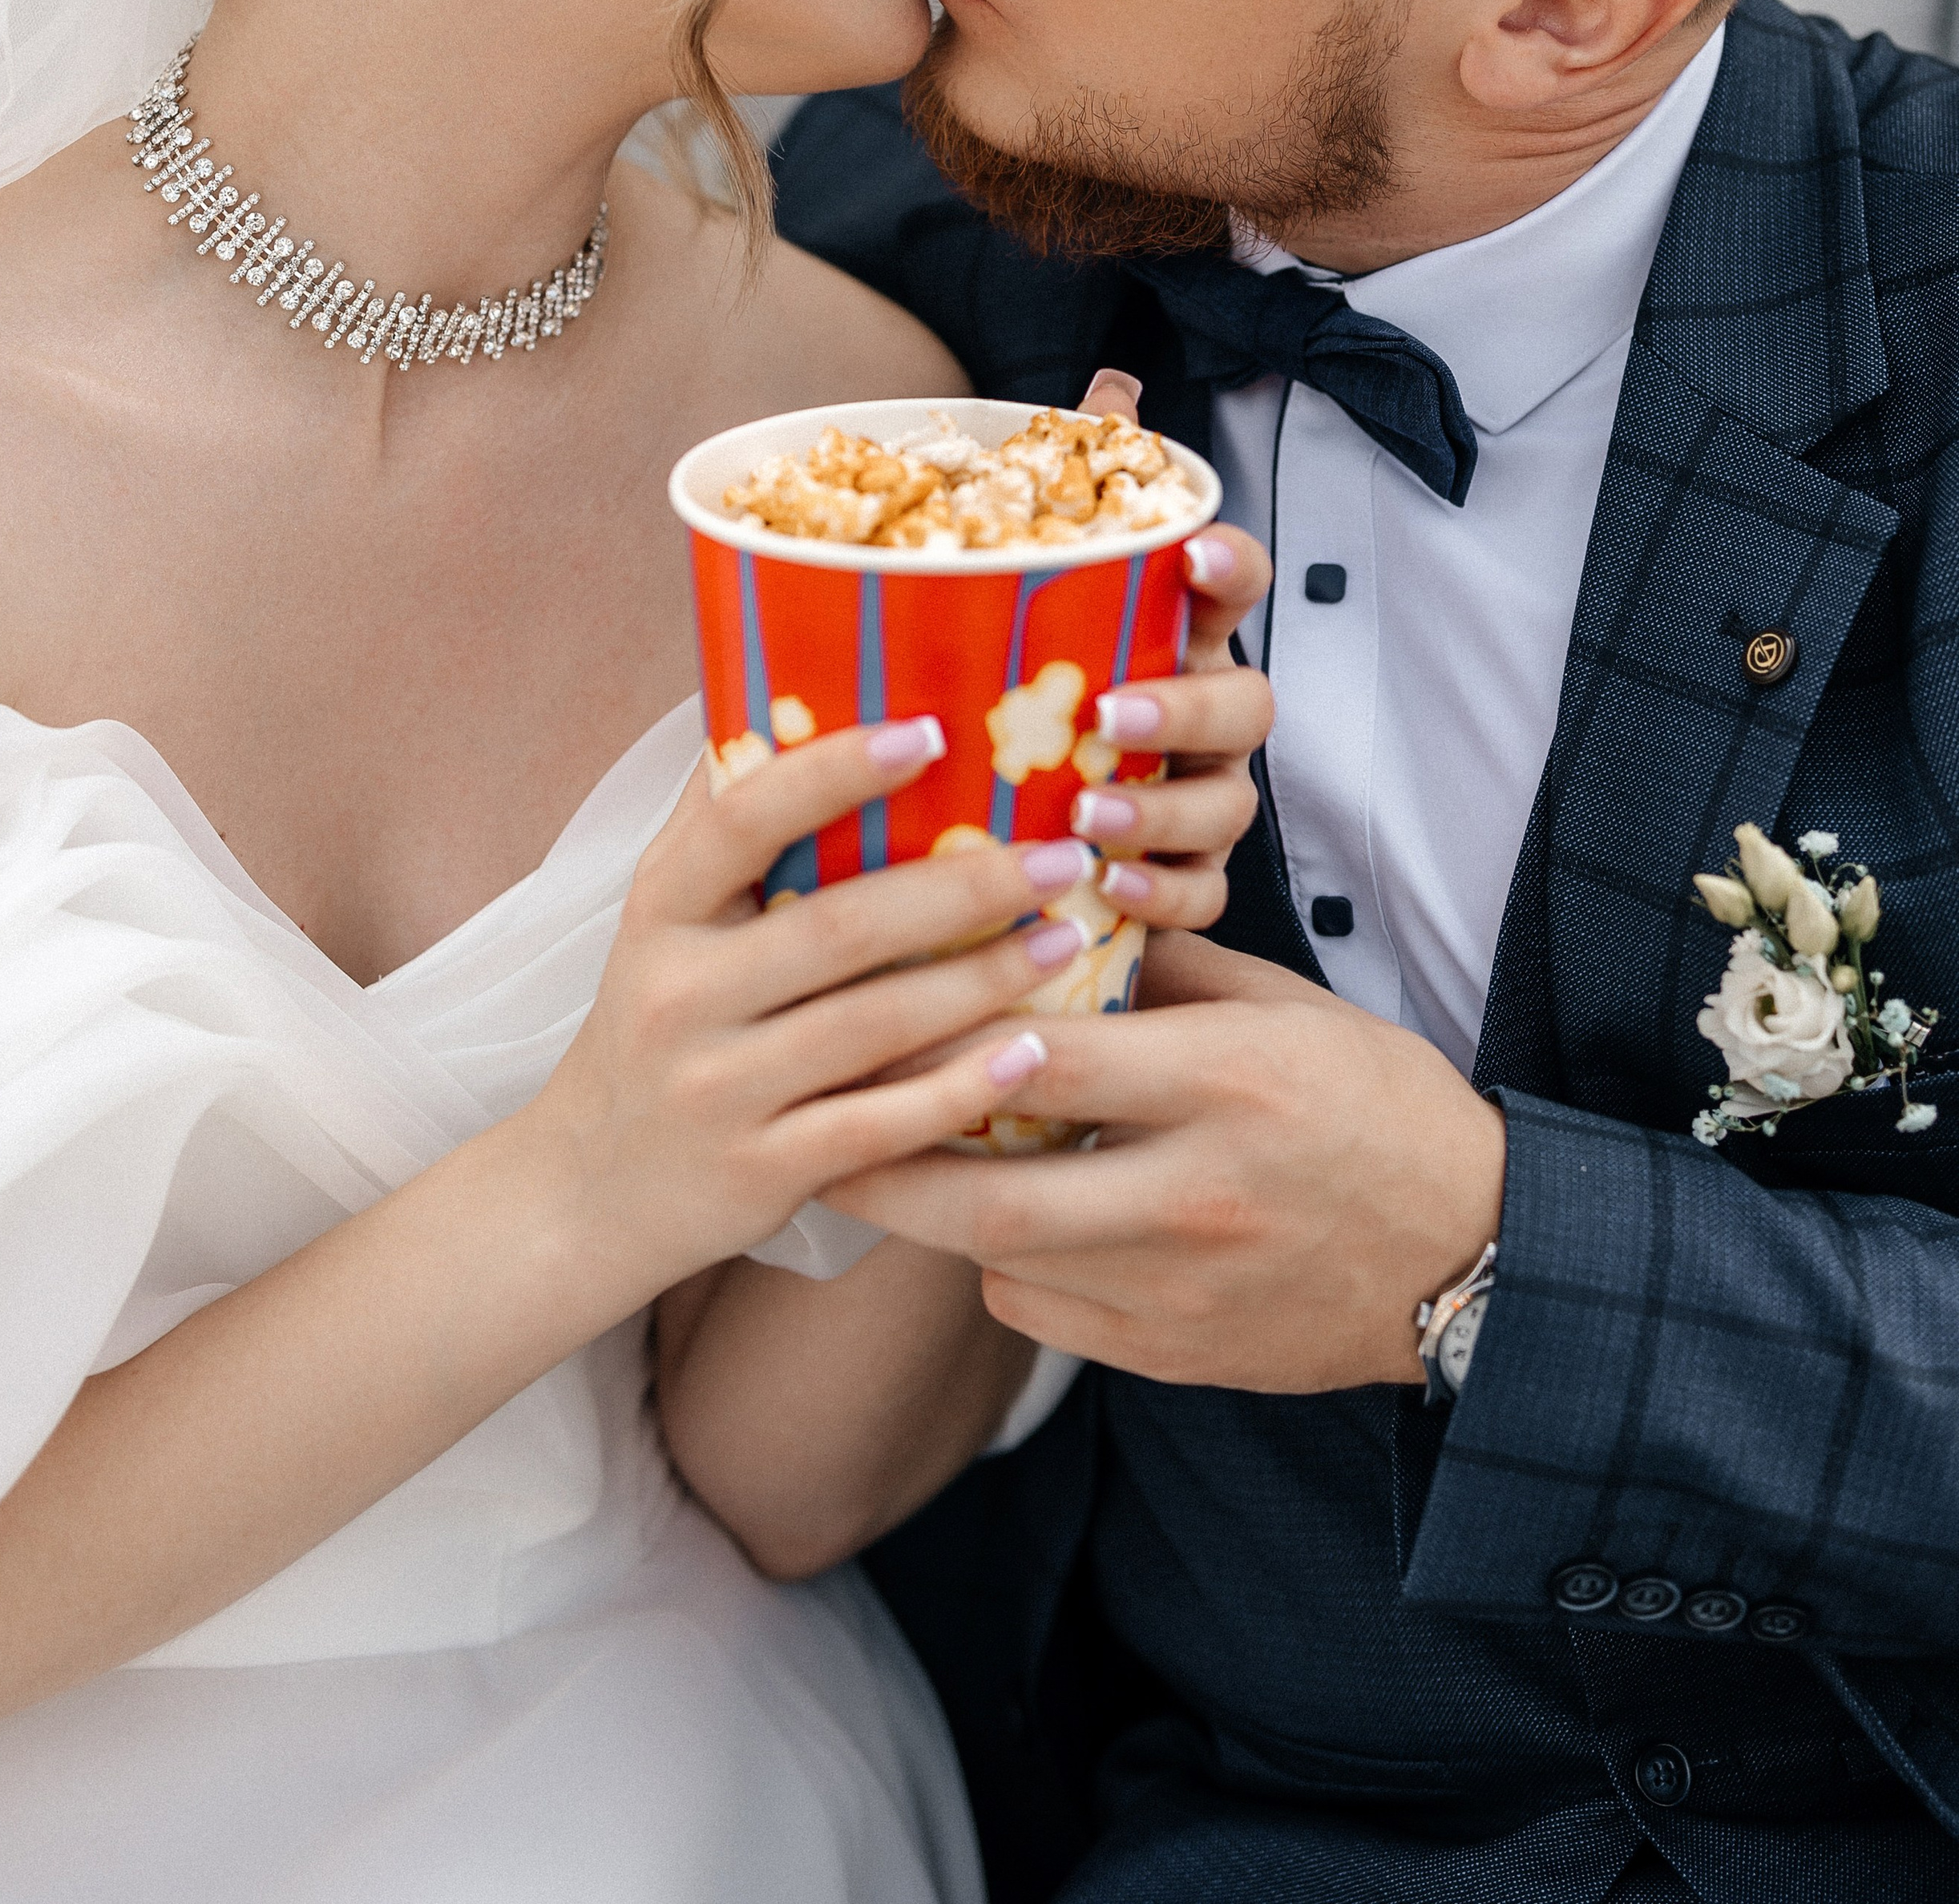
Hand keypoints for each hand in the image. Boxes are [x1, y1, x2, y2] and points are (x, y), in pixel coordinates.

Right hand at [518, 720, 1151, 1312]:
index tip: (928, 731)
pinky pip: (877, 1128)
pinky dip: (959, 1091)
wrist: (586, 1189)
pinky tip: (1030, 1055)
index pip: (743, 820)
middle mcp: (679, 994)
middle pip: (839, 927)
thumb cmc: (655, 1023)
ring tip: (1068, 937)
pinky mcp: (759, 1172)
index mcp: (660, 909)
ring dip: (983, 981)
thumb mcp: (662, 919)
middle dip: (964, 887)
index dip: (833, 772)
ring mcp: (717, 1089)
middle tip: (1064, 853)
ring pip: (872, 1026)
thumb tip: (780, 694)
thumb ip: (721, 820)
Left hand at [828, 930, 1506, 1392]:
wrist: (1479, 1256)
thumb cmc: (1381, 1105)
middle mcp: (1193, 1195)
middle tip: (805, 1118)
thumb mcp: (1286, 1006)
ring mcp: (1182, 1290)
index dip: (938, 1034)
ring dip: (931, 1214)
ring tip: (873, 1160)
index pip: (1040, 1059)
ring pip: (1001, 1264)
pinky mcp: (1177, 1357)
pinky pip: (1044, 1318)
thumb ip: (1163, 972)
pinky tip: (991, 1225)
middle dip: (878, 1160)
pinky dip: (1000, 1270)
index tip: (864, 1003)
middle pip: (985, 1195)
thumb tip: (1046, 926)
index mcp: (1223, 1083)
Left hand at [1066, 366, 1271, 914]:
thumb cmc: (1043, 689)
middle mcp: (1202, 717)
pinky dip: (1160, 893)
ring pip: (1224, 805)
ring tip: (1090, 811)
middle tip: (1111, 710)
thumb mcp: (1037, 594)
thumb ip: (1075, 485)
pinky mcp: (1182, 880)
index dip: (1231, 564)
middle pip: (1244, 703)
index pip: (1232, 585)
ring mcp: (1202, 800)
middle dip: (1186, 705)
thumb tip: (1115, 381)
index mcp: (1177, 636)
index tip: (1201, 549)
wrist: (1017, 818)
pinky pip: (1199, 893)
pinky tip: (1108, 888)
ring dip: (1162, 809)